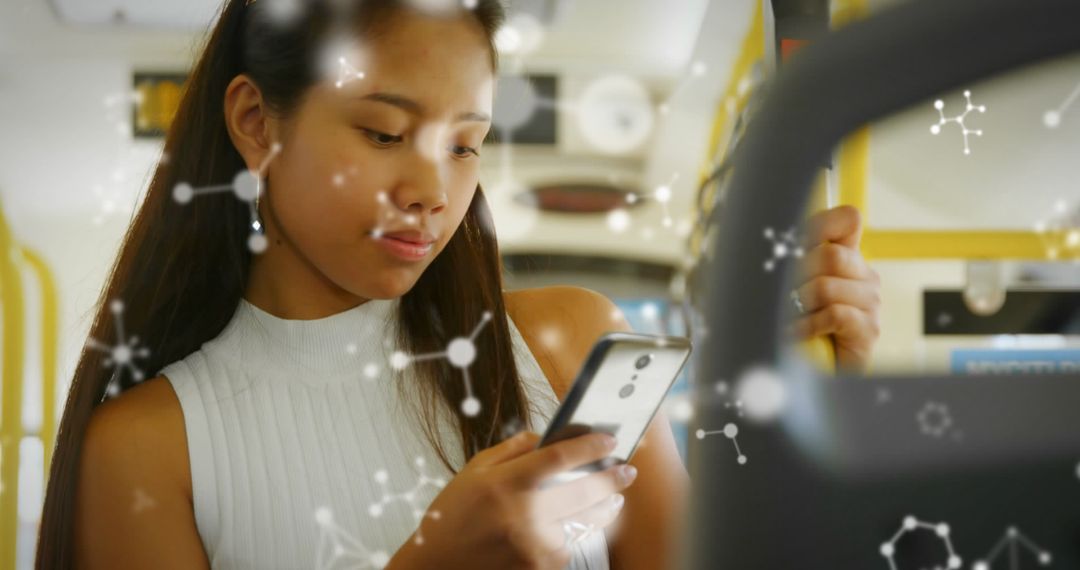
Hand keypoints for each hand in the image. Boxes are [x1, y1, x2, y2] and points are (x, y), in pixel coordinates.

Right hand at [387, 431, 636, 569]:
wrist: (437, 567)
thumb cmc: (454, 518)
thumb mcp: (475, 471)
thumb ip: (513, 449)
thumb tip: (550, 435)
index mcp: (504, 483)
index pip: (559, 457)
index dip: (590, 446)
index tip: (609, 440)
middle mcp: (522, 514)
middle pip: (583, 490)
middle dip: (612, 478)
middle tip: (627, 471)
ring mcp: (534, 545)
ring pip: (584, 521)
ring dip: (604, 508)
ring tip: (614, 498)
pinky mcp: (540, 568)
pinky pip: (570, 545)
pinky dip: (578, 533)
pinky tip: (580, 524)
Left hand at [791, 205, 881, 371]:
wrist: (815, 372)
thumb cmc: (796, 327)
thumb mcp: (786, 287)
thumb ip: (783, 261)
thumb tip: (760, 235)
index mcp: (846, 258)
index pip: (847, 220)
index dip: (822, 224)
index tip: (794, 243)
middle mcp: (862, 275)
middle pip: (830, 255)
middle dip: (796, 276)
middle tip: (782, 296)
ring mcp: (869, 302)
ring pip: (826, 287)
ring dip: (797, 305)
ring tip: (788, 319)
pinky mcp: (869, 329)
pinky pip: (834, 315)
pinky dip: (806, 325)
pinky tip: (794, 333)